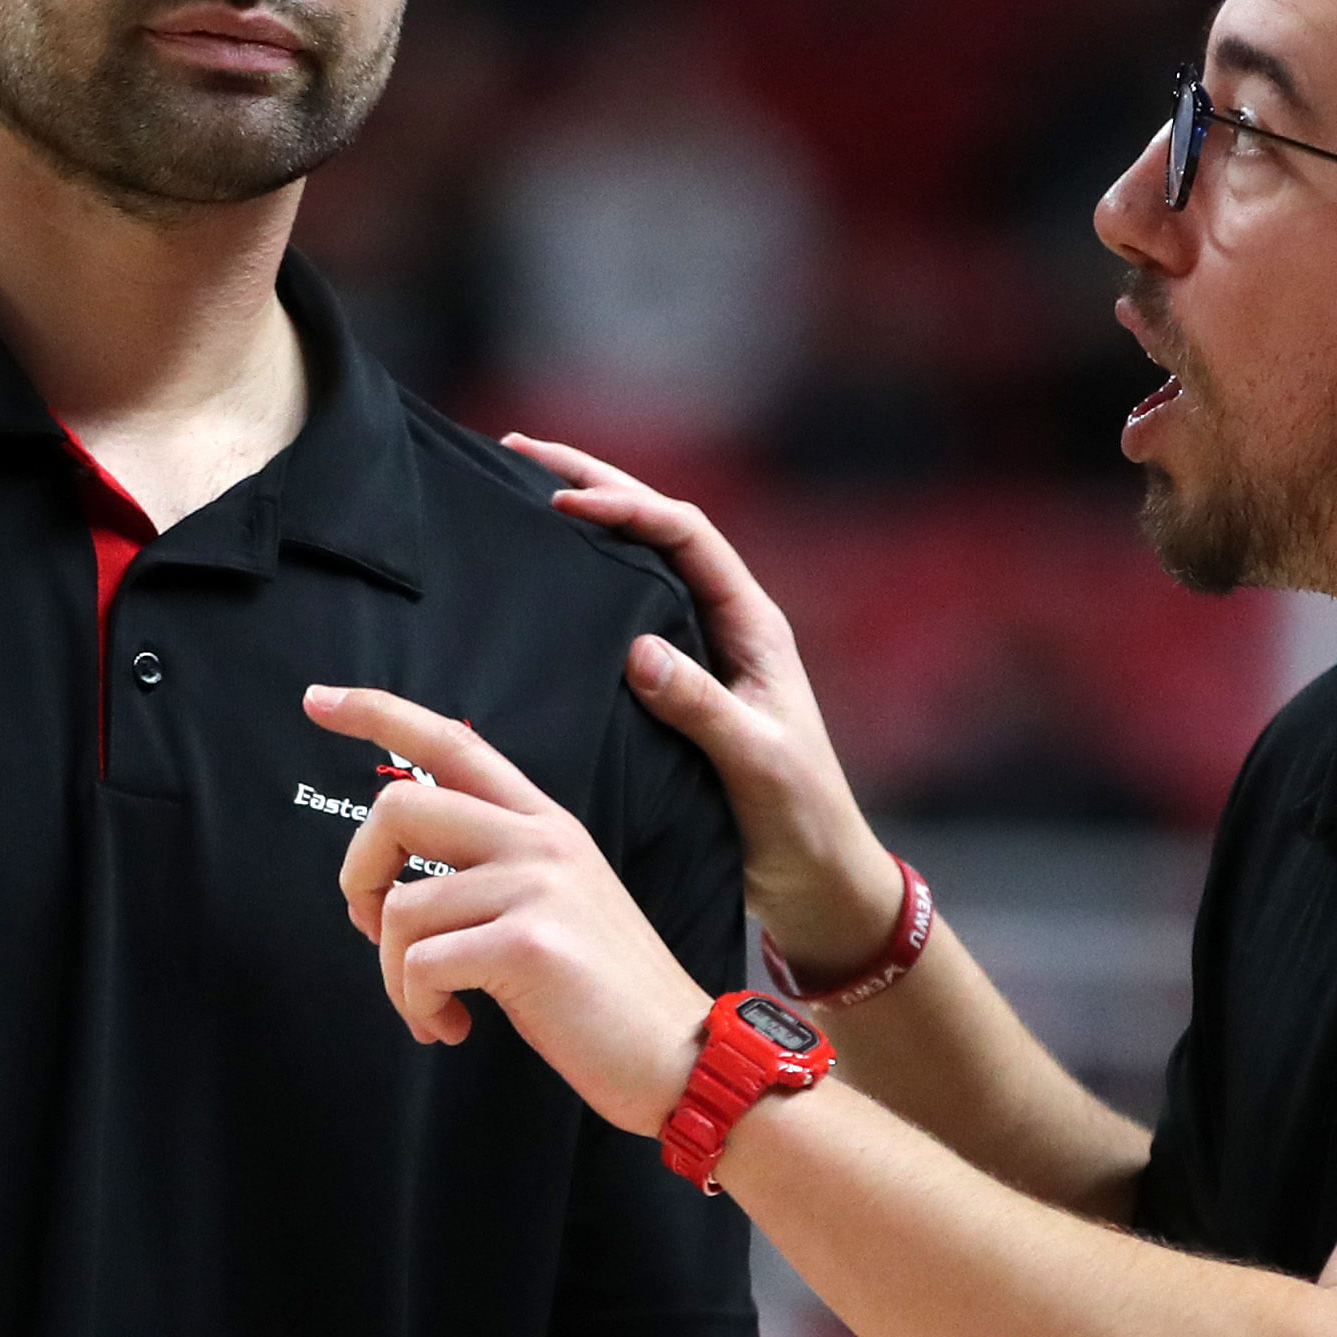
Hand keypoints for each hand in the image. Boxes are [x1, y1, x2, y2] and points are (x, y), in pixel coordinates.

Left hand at [306, 684, 710, 1133]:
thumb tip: (394, 889)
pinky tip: (451, 1027)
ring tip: (433, 1009)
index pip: (453, 741)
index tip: (319, 700)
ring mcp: (536, 887)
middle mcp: (540, 840)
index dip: (378, 713)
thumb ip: (492, 871)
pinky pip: (419, 964)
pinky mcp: (527, 944)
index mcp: (544, 823)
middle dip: (360, 876)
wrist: (680, 1055)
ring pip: (401, 907)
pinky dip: (417, 1006)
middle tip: (373, 931)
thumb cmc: (606, 996)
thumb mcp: (558, 904)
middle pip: (398, 808)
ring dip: (394, 976)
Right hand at [503, 434, 906, 981]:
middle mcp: (726, 627)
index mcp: (753, 626)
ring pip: (638, 569)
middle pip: (657, 531)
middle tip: (519, 455)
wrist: (817, 881)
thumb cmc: (801, 820)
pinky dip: (584, 591)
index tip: (562, 499)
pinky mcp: (677, 691)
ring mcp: (700, 655)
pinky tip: (541, 584)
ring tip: (520, 494)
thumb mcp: (755, 763)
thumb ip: (701, 707)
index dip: (626, 506)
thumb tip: (639, 650)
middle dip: (594, 485)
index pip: (686, 536)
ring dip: (587, 528)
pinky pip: (625, 620)